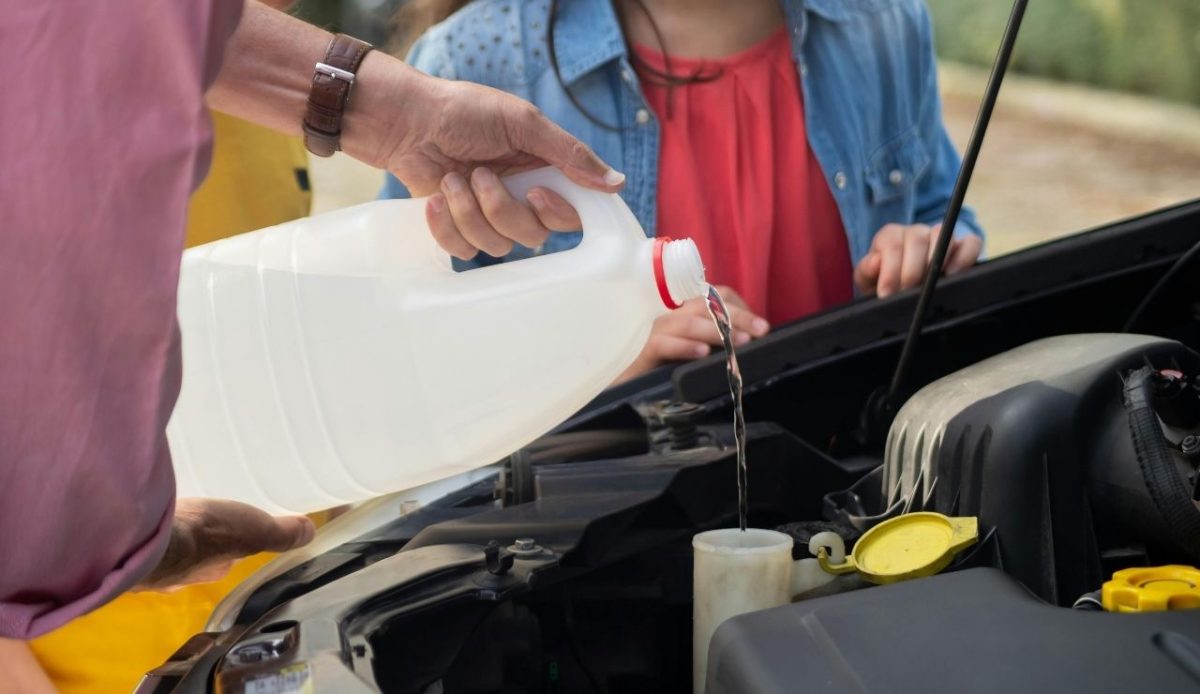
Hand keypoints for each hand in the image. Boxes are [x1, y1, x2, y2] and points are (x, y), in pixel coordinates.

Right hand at [136, 499, 313, 590]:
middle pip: (196, 552)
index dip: (231, 544)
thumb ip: (281, 534)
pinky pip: (144, 534)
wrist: (149, 534)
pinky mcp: (129, 545)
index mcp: (211, 569)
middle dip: (199, 538)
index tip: (231, 527)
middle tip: (202, 516)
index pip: (226, 558)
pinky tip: (151, 509)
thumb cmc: (205, 535)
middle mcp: (181, 572)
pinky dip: (151, 524)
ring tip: (177, 510)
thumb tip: (309, 533)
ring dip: (174, 531)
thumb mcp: (255, 531)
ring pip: (169, 545)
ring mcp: (152, 561)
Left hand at [353, 67, 621, 260]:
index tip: (536, 193)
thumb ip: (569, 154)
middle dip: (503, 209)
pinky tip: (436, 198)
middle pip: (535, 235)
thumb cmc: (461, 111)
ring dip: (469, 212)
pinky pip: (464, 251)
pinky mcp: (458, 227)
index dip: (557, 213)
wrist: (404, 120)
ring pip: (498, 246)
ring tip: (451, 179)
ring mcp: (488, 215)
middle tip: (480, 174)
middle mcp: (521, 197)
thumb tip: (617, 183)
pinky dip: (447, 226)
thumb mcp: (521, 122)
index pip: (571, 213)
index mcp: (543, 170)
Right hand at [615, 286, 768, 383]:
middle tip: (761, 330)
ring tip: (739, 342)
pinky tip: (702, 354)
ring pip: (686, 321)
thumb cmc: (660, 370)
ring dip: (715, 330)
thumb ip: (714, 344)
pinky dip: (685, 347)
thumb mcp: (693, 354)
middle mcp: (670, 315)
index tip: (761, 327)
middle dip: (736, 316)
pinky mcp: (642, 351)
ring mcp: (654, 331)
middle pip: (705, 304)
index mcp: (684, 312)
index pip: (714, 296)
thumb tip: (747, 345)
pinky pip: (664, 343)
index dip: (739, 307)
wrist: (621, 389)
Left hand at [853, 223, 981, 297]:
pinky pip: (971, 243)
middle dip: (911, 271)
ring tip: (928, 285)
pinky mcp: (964, 247)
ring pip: (942, 235)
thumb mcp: (868, 282)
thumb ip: (866, 271)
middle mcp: (916, 232)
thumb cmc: (885, 287)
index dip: (889, 269)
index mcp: (890, 236)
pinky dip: (964, 257)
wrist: (904, 295)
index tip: (887, 293)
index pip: (891, 242)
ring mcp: (941, 237)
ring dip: (935, 261)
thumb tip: (876, 261)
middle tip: (907, 293)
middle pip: (916, 238)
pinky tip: (952, 275)